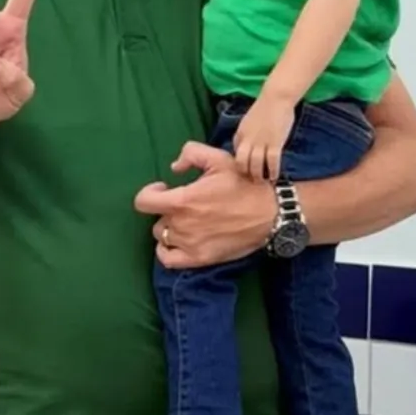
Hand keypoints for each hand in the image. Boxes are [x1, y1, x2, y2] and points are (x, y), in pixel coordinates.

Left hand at [135, 142, 275, 268]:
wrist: (272, 213)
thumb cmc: (245, 184)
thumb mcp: (219, 159)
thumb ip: (190, 154)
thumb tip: (174, 168)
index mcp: (182, 201)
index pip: (143, 202)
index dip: (149, 193)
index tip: (163, 188)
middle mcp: (182, 225)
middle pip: (158, 218)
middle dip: (167, 210)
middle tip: (185, 205)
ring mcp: (190, 244)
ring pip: (163, 237)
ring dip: (170, 228)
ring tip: (187, 221)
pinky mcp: (200, 259)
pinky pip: (168, 260)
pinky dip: (165, 252)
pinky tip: (174, 243)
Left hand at [233, 96, 294, 180]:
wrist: (275, 99)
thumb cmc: (264, 110)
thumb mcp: (248, 123)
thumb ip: (246, 135)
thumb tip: (245, 148)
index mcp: (240, 134)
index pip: (236, 153)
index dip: (240, 164)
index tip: (245, 172)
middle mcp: (247, 139)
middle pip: (241, 162)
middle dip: (245, 173)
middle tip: (252, 181)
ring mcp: (261, 141)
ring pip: (255, 164)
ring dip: (258, 175)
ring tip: (263, 182)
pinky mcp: (275, 142)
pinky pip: (272, 161)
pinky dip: (273, 171)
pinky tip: (275, 177)